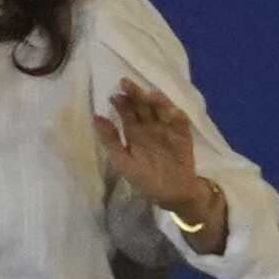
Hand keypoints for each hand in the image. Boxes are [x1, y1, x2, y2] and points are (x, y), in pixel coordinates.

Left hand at [97, 80, 222, 237]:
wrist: (170, 194)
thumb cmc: (144, 179)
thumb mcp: (122, 161)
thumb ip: (110, 140)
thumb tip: (95, 117)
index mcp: (134, 131)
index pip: (127, 112)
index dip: (121, 103)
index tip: (114, 96)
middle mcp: (150, 126)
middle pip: (142, 105)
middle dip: (135, 94)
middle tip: (126, 84)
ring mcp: (167, 129)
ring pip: (161, 109)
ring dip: (156, 100)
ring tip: (148, 94)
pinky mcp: (183, 135)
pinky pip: (180, 122)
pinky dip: (176, 115)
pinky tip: (171, 111)